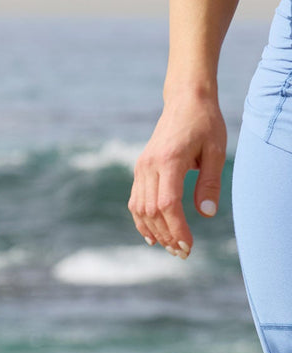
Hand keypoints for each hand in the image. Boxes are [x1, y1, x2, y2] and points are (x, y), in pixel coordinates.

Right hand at [128, 91, 226, 256]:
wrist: (184, 100)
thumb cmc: (205, 123)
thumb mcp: (216, 150)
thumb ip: (210, 182)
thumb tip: (205, 214)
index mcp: (169, 160)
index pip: (168, 204)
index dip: (177, 229)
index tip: (188, 245)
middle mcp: (149, 166)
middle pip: (152, 211)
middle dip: (167, 236)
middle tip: (182, 252)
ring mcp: (141, 168)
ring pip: (140, 210)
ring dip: (154, 232)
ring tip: (170, 247)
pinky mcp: (140, 171)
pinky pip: (135, 203)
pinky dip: (142, 222)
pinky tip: (153, 236)